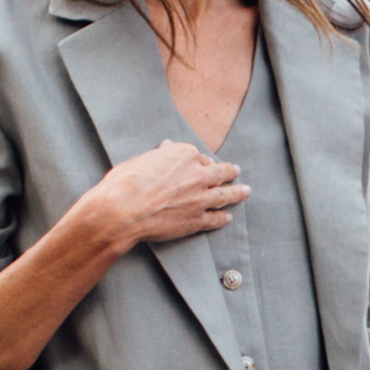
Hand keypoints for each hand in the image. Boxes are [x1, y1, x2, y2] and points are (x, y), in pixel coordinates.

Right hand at [84, 140, 247, 247]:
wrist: (123, 210)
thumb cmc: (125, 183)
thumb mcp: (141, 160)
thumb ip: (159, 156)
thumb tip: (166, 149)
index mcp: (184, 155)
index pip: (199, 157)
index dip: (201, 161)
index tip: (203, 163)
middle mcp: (197, 175)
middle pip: (220, 172)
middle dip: (229, 172)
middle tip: (236, 172)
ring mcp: (200, 199)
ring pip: (225, 195)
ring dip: (237, 193)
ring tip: (246, 191)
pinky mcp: (197, 220)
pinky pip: (215, 218)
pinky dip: (222, 218)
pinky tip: (228, 218)